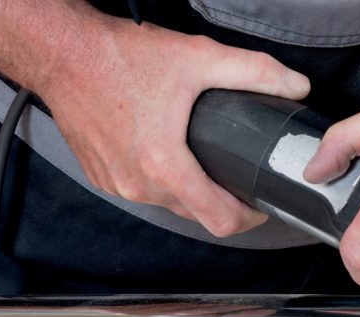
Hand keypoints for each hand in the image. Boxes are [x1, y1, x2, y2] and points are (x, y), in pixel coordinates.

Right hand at [40, 19, 309, 236]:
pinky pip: (144, 191)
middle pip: (199, 216)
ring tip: (206, 161)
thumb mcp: (198, 58)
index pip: (220, 221)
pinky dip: (162, 180)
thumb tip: (297, 86)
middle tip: (238, 176)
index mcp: (164, 165)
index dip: (249, 217)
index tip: (260, 200)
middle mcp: (139, 184)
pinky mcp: (103, 178)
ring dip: (193, 191)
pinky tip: (170, 153)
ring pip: (171, 205)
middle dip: (224, 202)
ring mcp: (118, 184)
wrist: (61, 53)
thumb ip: (256, 72)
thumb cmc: (120, 57)